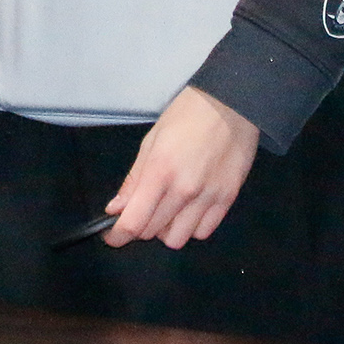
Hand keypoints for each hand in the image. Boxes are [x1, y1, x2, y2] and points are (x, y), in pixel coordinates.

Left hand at [97, 87, 261, 250]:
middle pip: (152, 233)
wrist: (232, 104)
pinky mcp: (228, 200)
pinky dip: (190, 228)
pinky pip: (203, 232)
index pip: (134, 222)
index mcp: (160, 171)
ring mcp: (208, 198)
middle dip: (140, 226)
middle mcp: (184, 190)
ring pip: (177, 239)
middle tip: (141, 210)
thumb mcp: (151, 140)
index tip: (111, 237)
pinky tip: (188, 210)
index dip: (118, 236)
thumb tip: (116, 208)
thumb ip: (134, 178)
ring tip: (167, 210)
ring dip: (165, 230)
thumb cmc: (187, 115)